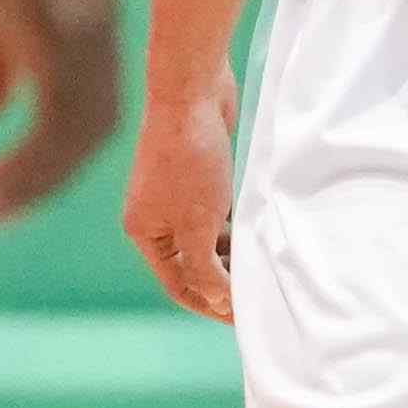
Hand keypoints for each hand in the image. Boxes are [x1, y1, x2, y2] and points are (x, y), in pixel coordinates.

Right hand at [0, 0, 124, 223]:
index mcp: (95, 20)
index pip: (97, 107)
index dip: (61, 154)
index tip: (16, 185)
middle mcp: (104, 29)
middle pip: (97, 130)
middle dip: (47, 179)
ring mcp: (86, 31)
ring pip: (77, 135)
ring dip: (31, 182)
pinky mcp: (58, 31)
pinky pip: (53, 120)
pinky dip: (24, 163)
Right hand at [124, 76, 237, 322]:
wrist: (192, 89)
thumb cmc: (189, 157)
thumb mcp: (198, 223)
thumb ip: (204, 267)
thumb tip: (216, 301)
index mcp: (145, 232)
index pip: (178, 284)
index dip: (209, 304)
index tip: (241, 317)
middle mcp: (156, 216)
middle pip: (193, 264)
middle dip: (223, 280)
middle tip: (259, 293)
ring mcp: (177, 196)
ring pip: (208, 239)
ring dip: (232, 254)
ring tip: (262, 265)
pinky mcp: (199, 176)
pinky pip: (218, 215)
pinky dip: (236, 226)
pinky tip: (259, 232)